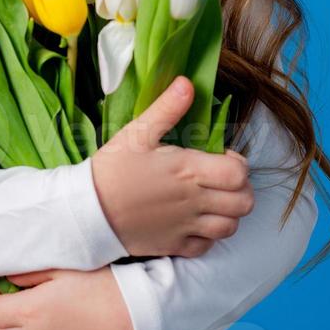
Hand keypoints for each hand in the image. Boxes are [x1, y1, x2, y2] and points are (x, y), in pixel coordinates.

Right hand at [90, 75, 254, 257]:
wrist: (86, 212)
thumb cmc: (112, 169)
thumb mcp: (136, 133)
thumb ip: (167, 108)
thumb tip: (188, 83)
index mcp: (188, 171)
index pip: (239, 174)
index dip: (238, 164)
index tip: (221, 158)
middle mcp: (194, 202)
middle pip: (243, 202)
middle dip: (239, 189)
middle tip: (221, 179)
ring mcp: (186, 227)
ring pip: (231, 227)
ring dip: (228, 213)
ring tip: (212, 200)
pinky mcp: (174, 246)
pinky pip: (207, 246)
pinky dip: (208, 235)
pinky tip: (194, 221)